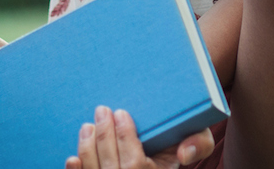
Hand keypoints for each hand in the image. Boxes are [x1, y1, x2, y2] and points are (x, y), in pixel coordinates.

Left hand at [66, 107, 214, 168]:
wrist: (162, 155)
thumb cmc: (178, 142)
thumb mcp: (197, 140)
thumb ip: (199, 143)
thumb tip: (183, 152)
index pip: (135, 164)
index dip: (124, 138)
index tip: (120, 112)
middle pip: (112, 168)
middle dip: (104, 137)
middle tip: (102, 110)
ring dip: (88, 148)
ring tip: (87, 126)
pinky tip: (73, 158)